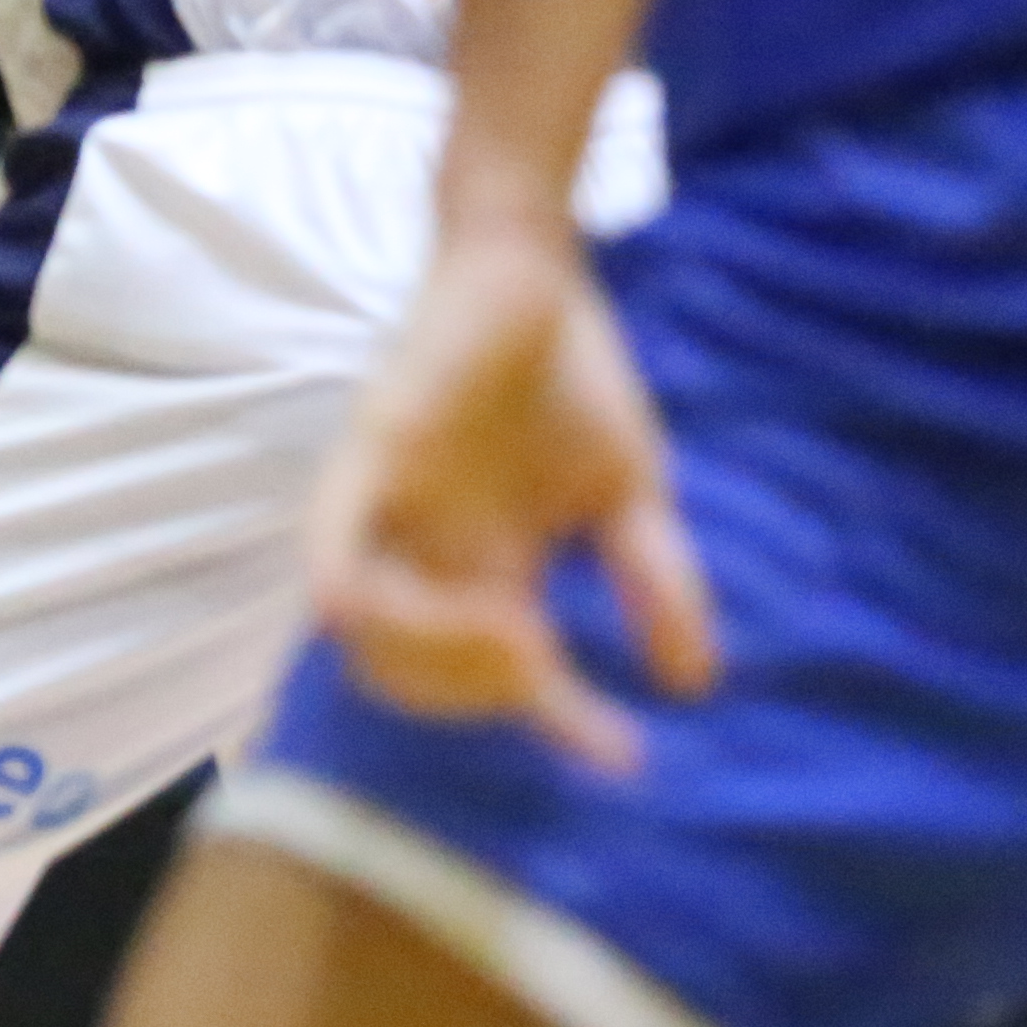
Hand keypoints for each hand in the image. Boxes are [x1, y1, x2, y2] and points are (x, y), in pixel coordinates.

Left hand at [310, 223, 719, 772]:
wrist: (537, 269)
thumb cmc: (570, 377)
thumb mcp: (629, 493)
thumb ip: (653, 581)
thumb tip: (695, 680)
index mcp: (480, 569)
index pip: (495, 676)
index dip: (554, 724)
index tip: (621, 758)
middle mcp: (422, 555)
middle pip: (408, 674)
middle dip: (476, 696)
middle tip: (545, 671)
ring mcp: (389, 510)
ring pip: (362, 630)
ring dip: (434, 656)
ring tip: (518, 639)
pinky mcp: (367, 454)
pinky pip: (330, 539)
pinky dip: (350, 587)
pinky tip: (380, 610)